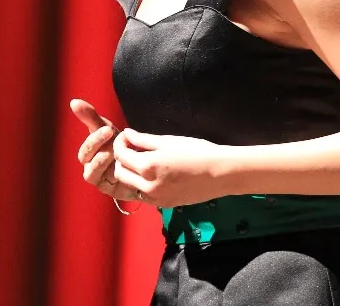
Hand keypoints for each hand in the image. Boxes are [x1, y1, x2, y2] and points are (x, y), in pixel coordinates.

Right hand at [69, 99, 138, 201]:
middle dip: (100, 150)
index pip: (85, 149)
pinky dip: (115, 177)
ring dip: (105, 163)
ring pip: (94, 175)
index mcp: (88, 154)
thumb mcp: (106, 128)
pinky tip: (124, 168)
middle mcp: (91, 168)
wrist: (139, 161)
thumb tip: (73, 101)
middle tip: (114, 140)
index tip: (108, 129)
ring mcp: (101, 181)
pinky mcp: (112, 191)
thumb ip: (90, 116)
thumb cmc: (118, 143)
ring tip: (117, 154)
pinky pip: (110, 187)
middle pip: (88, 162)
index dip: (94, 140)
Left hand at [110, 128, 226, 207]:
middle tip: (131, 148)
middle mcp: (148, 186)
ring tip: (141, 161)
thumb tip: (127, 134)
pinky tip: (152, 175)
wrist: (220, 174)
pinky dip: (140, 185)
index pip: (121, 155)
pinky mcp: (163, 205)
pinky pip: (142, 195)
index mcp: (148, 167)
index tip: (126, 136)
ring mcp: (155, 199)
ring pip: (129, 187)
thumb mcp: (168, 141)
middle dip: (121, 159)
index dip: (119, 143)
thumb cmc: (196, 152)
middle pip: (120, 173)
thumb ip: (143, 139)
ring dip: (129, 174)